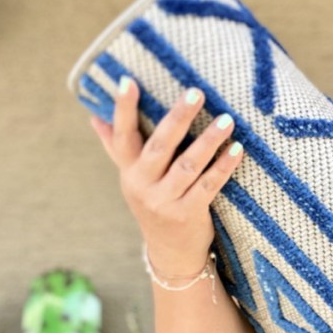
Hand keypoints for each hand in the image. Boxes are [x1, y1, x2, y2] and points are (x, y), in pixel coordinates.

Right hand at [89, 77, 244, 275]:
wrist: (170, 252)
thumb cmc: (155, 202)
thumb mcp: (134, 177)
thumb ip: (117, 147)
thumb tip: (95, 117)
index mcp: (129, 170)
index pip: (122, 135)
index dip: (122, 108)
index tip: (127, 80)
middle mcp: (143, 185)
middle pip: (159, 146)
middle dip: (177, 118)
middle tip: (196, 92)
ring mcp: (165, 201)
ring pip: (188, 165)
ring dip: (209, 141)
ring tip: (226, 119)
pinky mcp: (188, 214)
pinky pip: (208, 186)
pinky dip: (223, 167)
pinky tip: (237, 150)